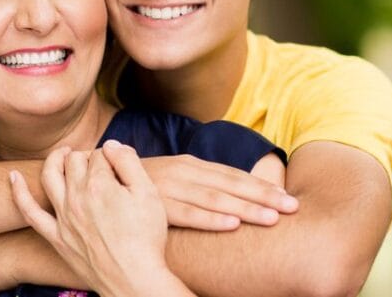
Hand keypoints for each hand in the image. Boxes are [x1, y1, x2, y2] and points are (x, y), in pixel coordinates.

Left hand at [11, 140, 179, 295]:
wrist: (134, 279)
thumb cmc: (146, 238)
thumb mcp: (148, 194)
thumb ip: (129, 162)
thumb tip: (110, 145)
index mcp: (100, 184)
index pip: (100, 155)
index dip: (111, 156)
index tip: (121, 167)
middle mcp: (77, 197)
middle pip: (74, 161)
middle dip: (87, 156)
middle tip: (100, 165)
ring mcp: (63, 217)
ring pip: (50, 176)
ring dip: (55, 159)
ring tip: (64, 153)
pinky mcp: (56, 237)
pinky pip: (29, 212)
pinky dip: (19, 192)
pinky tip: (13, 176)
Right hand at [142, 153, 296, 229]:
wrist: (99, 177)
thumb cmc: (145, 185)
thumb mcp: (175, 178)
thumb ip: (202, 184)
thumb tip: (239, 196)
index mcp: (192, 164)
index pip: (234, 175)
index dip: (262, 186)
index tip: (289, 198)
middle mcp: (184, 171)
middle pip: (231, 185)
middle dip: (264, 196)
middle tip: (292, 207)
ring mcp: (170, 187)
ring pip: (215, 199)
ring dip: (245, 208)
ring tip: (271, 218)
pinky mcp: (156, 204)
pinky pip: (188, 214)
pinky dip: (211, 219)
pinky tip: (232, 225)